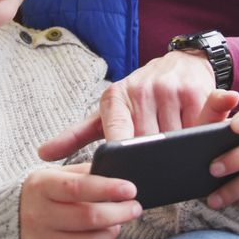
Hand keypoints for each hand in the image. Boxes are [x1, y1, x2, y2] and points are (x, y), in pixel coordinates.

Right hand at [20, 163, 141, 238]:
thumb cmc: (41, 193)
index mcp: (42, 186)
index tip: (130, 188)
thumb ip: (83, 174)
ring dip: (112, 233)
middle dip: (119, 213)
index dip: (108, 188)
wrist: (7, 218)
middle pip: (88, 217)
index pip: (79, 187)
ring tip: (117, 223)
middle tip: (134, 207)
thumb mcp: (54, 175)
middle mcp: (39, 214)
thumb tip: (117, 174)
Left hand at [38, 50, 219, 160]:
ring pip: (173, 139)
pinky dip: (195, 138)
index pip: (116, 136)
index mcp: (115, 98)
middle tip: (154, 170)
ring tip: (174, 154)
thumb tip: (42, 154)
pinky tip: (193, 139)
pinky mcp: (194, 91)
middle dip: (152, 159)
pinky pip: (195, 127)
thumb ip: (76, 136)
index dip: (123, 158)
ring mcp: (168, 89)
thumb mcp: (107, 112)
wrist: (181, 62)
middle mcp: (140, 90)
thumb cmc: (140, 95)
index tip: (126, 176)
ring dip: (175, 151)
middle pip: (147, 144)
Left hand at [206, 98, 238, 215]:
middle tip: (212, 169)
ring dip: (234, 188)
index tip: (234, 126)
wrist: (217, 186)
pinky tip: (228, 203)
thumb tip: (232, 95)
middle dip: (237, 158)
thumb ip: (215, 107)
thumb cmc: (214, 149)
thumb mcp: (207, 128)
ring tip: (213, 196)